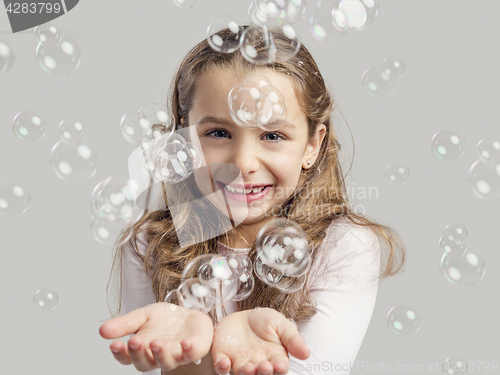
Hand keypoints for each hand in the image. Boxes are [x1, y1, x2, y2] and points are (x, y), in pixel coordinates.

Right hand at [99, 302, 213, 372]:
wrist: (188, 315)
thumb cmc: (164, 319)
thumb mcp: (142, 316)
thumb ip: (125, 324)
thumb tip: (102, 331)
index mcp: (142, 349)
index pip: (127, 357)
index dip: (121, 353)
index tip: (115, 344)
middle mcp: (157, 356)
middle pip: (145, 363)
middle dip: (139, 354)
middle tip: (134, 341)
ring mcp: (176, 355)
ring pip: (167, 362)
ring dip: (161, 354)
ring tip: (156, 342)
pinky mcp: (194, 349)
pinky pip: (191, 354)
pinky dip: (188, 350)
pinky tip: (185, 343)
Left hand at [211, 308, 309, 374]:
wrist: (243, 315)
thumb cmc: (265, 322)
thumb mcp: (282, 325)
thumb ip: (292, 339)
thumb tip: (306, 354)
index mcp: (274, 358)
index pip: (279, 368)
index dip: (279, 367)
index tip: (280, 364)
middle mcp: (257, 364)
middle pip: (261, 374)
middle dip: (263, 372)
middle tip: (264, 367)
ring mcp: (240, 362)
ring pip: (241, 373)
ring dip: (244, 372)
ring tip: (248, 368)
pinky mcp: (223, 357)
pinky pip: (221, 367)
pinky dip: (222, 367)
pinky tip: (224, 363)